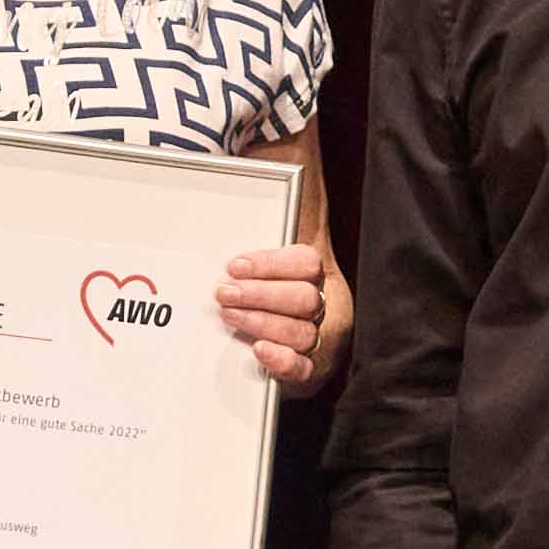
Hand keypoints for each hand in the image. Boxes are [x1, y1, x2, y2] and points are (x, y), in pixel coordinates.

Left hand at [211, 234, 341, 387]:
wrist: (271, 327)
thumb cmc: (257, 284)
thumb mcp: (257, 253)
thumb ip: (253, 222)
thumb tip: (241, 177)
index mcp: (317, 271)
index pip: (304, 262)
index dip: (270, 264)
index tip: (234, 265)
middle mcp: (325, 304)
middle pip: (303, 298)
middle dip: (260, 294)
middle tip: (224, 293)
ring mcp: (319, 339)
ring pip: (301, 331)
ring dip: (262, 322)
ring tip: (229, 315)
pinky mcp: (306, 371)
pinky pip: (303, 370)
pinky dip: (282, 361)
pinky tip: (259, 349)